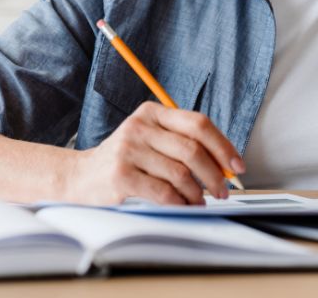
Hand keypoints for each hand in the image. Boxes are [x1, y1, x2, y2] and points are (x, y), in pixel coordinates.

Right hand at [65, 102, 243, 205]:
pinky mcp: (121, 175)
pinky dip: (180, 202)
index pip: (198, 123)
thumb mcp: (150, 139)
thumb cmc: (125, 160)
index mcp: (152, 112)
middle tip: (222, 190)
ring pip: (180, 173)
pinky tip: (182, 205)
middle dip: (214, 175)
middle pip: (192, 149)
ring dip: (197, 193)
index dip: (223, 146)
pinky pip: (163, 192)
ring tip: (199, 201)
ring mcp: (128, 150)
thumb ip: (182, 143)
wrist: (80, 176)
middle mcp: (139, 127)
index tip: (236, 165)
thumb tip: (225, 163)